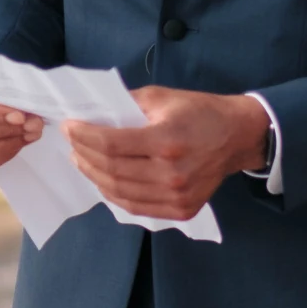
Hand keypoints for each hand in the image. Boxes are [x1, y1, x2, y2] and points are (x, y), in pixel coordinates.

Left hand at [64, 88, 270, 219]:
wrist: (237, 136)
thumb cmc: (199, 112)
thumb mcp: (162, 97)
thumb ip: (127, 104)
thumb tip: (92, 112)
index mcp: (166, 140)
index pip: (111, 144)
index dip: (84, 136)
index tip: (69, 127)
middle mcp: (172, 173)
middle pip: (112, 170)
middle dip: (84, 155)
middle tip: (72, 143)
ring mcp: (177, 196)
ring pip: (120, 192)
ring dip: (94, 176)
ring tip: (81, 160)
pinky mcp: (182, 210)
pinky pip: (137, 207)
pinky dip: (114, 195)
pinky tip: (102, 180)